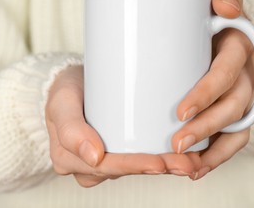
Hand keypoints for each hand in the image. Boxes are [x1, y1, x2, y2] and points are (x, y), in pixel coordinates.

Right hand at [45, 66, 200, 186]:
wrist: (68, 83)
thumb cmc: (63, 91)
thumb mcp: (61, 104)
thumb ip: (71, 129)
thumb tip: (94, 157)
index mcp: (71, 159)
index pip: (107, 166)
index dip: (135, 166)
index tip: (160, 163)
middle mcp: (88, 164)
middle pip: (127, 170)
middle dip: (159, 167)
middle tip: (187, 162)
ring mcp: (104, 158)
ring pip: (136, 167)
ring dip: (165, 165)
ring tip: (192, 159)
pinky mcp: (116, 149)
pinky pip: (138, 157)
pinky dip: (161, 157)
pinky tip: (184, 154)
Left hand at [172, 0, 253, 179]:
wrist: (216, 34)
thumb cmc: (208, 21)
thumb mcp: (213, 2)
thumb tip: (227, 8)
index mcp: (238, 50)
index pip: (225, 73)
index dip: (207, 93)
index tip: (180, 112)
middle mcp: (246, 77)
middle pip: (232, 107)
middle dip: (206, 128)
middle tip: (176, 144)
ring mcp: (242, 98)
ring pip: (236, 130)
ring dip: (213, 152)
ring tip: (186, 167)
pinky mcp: (234, 114)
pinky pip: (233, 140)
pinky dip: (217, 157)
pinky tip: (196, 169)